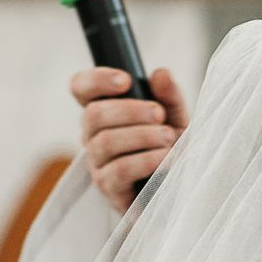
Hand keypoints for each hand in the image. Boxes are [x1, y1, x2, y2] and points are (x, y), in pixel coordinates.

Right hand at [71, 66, 189, 212]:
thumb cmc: (171, 147)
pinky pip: (119, 170)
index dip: (96, 80)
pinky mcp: (109, 188)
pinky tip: (167, 158)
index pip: (80, 87)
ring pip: (105, 142)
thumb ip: (169, 95)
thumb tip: (161, 74)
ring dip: (142, 136)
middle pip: (93, 114)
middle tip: (159, 114)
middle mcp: (93, 135)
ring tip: (168, 138)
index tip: (126, 80)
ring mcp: (98, 162)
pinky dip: (146, 160)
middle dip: (130, 110)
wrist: (180, 187)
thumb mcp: (176, 117)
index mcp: (105, 111)